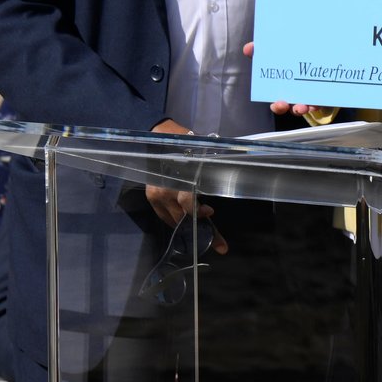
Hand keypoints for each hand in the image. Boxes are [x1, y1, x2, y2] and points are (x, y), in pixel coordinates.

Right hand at [141, 120, 227, 252]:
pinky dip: (178, 222)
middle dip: (204, 231)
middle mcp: (165, 190)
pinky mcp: (151, 198)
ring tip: (210, 238)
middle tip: (221, 245)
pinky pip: (165, 217)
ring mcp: (156, 195)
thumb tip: (230, 172)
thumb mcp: (199, 152)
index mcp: (178, 179)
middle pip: (184, 217)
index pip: (188, 203)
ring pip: (175, 221)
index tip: (211, 213)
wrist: (157, 136)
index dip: (200, 213)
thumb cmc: (183, 143)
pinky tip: (188, 226)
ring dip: (191, 229)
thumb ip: (208, 168)